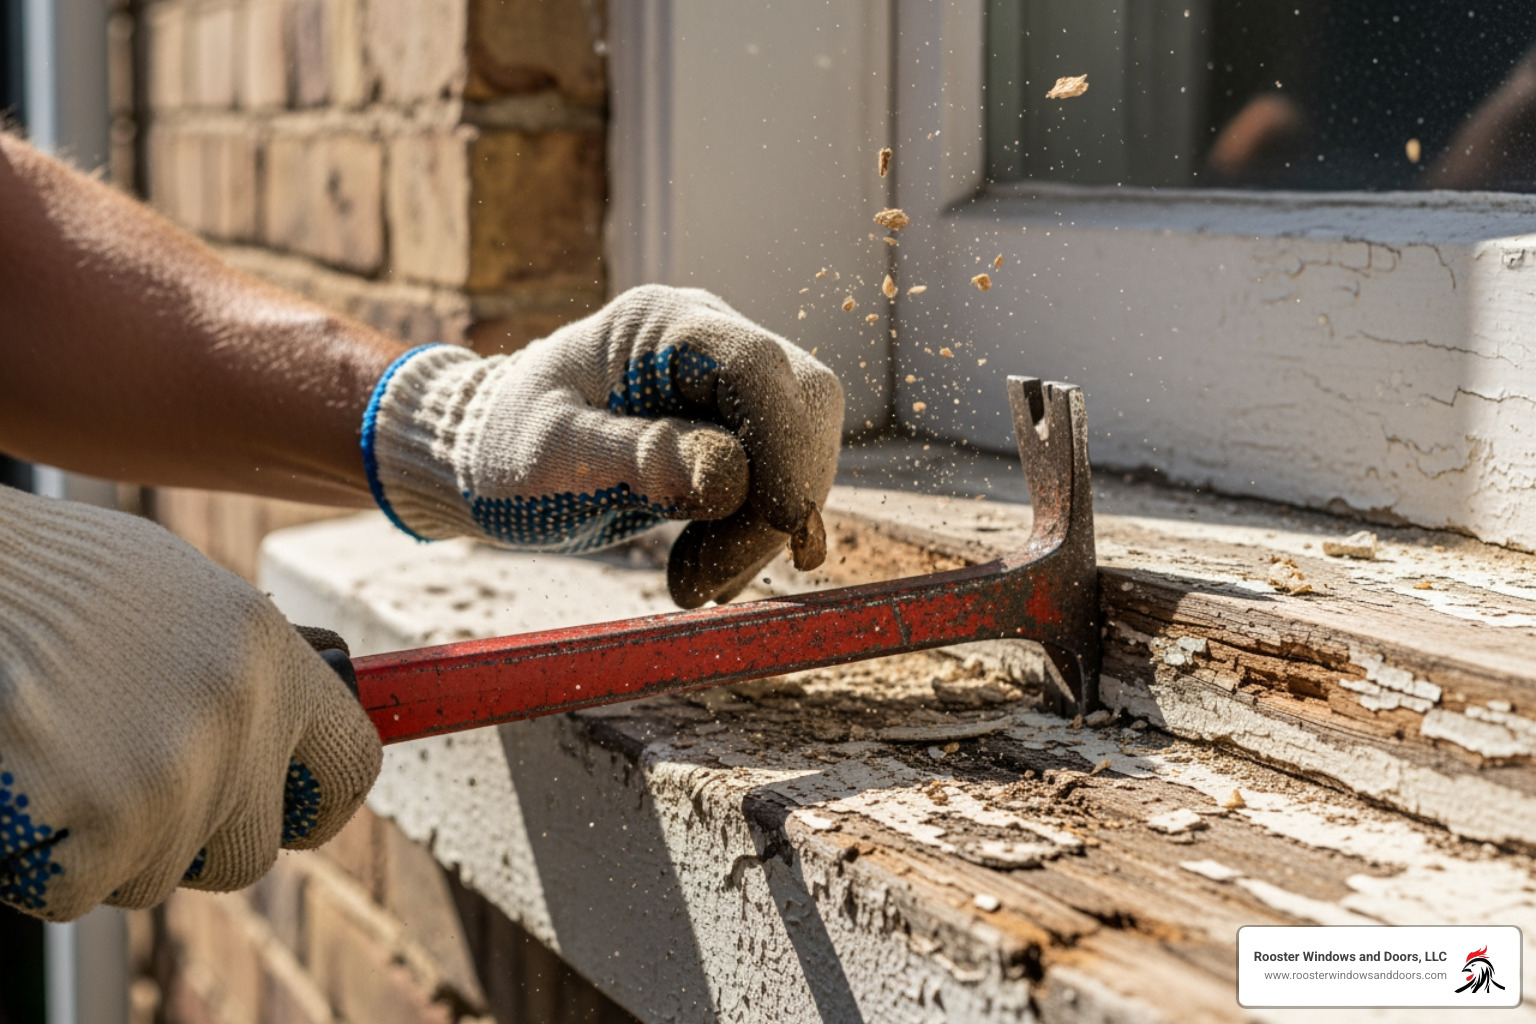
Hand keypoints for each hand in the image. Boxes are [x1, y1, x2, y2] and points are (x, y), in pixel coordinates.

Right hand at [0, 485, 380, 920]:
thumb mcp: (179, 594)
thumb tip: (292, 729)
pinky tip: (22, 789)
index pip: (353, 764)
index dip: (319, 804)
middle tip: (135, 802)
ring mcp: (177, 772)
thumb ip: (244, 667)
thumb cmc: (52, 577)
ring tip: (62, 764)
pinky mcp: (103, 820)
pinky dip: (41, 862)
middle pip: (250, 852)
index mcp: (270, 653)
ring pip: (157, 875)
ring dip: (108, 847)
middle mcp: (242, 715)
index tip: (292, 813)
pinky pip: (80, 890)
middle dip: (196, 846)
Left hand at [364, 285, 843, 606]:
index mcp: (659, 325)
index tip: (778, 524)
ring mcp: (722, 385)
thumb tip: (732, 478)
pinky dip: (756, 534)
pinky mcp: (730, 431)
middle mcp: (706, 341)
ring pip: (798, 449)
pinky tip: (714, 573)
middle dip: (781, 498)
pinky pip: (776, 479)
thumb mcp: (554, 457)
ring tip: (698, 586)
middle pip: (800, 406)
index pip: (759, 368)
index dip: (785, 445)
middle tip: (720, 578)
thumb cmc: (504, 448)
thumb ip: (639, 458)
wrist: (484, 461)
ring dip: (765, 529)